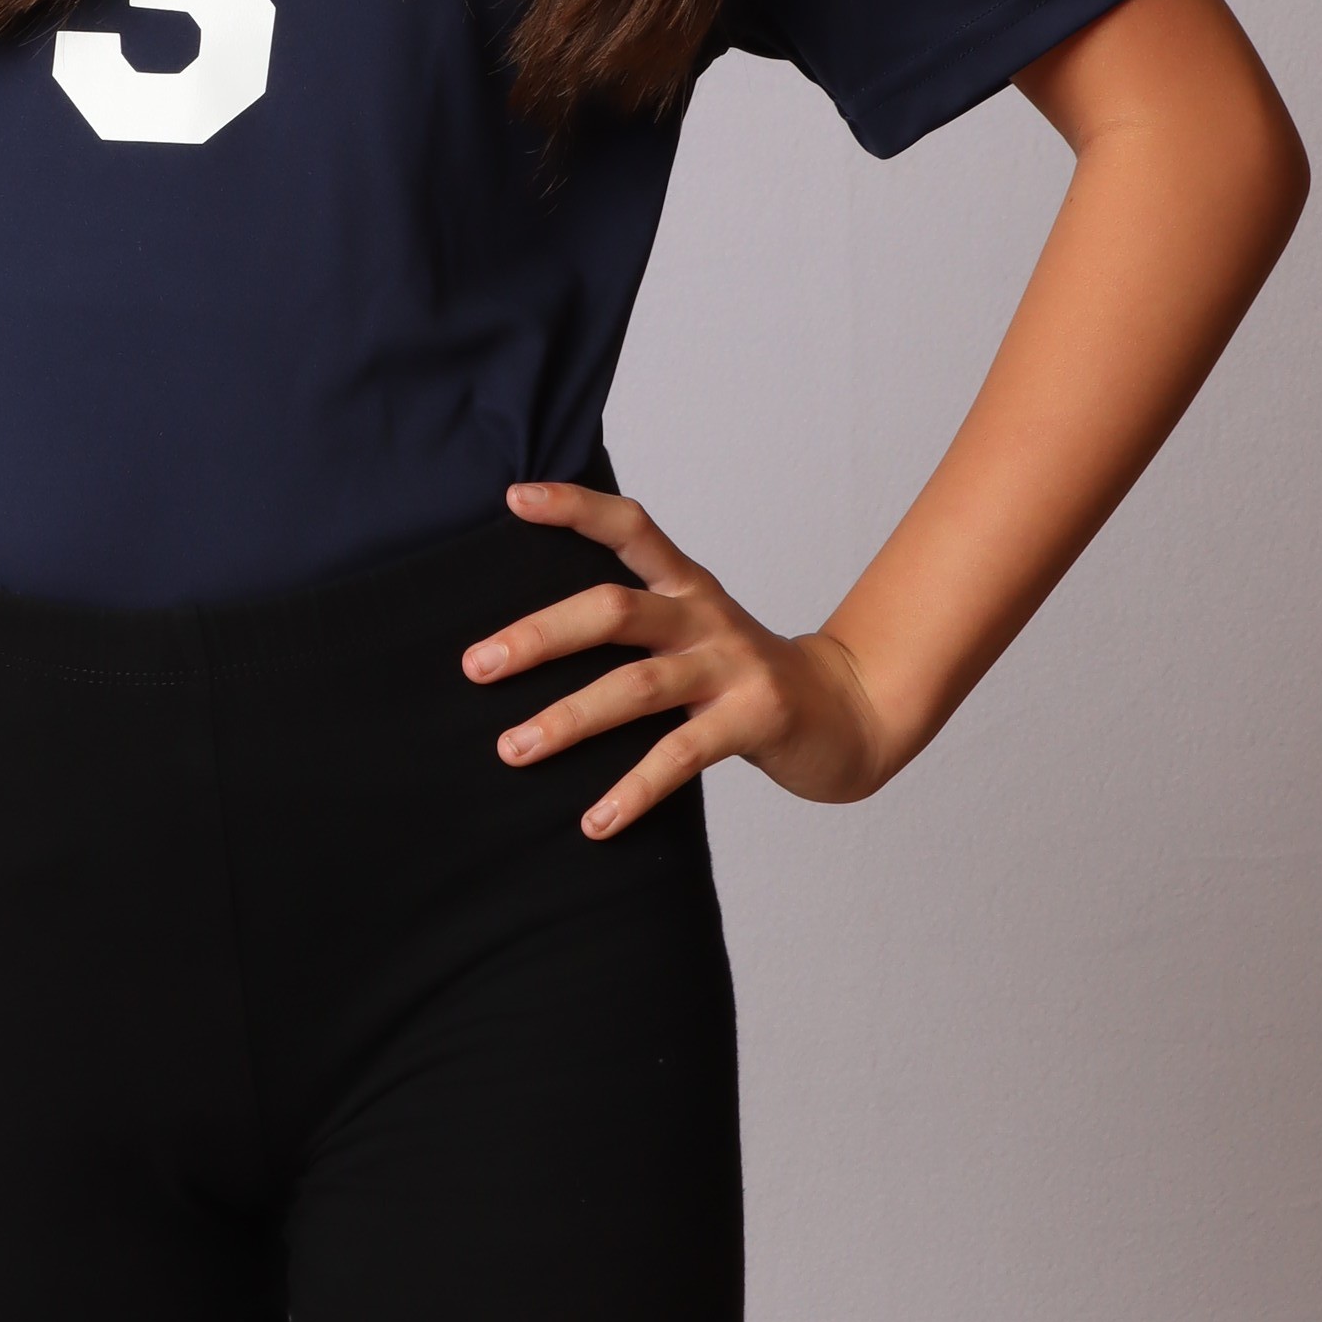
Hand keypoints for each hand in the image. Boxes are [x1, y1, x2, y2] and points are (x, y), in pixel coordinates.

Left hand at [464, 480, 894, 841]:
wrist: (845, 716)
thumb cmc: (743, 679)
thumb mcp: (694, 635)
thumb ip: (633, 632)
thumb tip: (522, 651)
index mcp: (687, 586)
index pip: (630, 527)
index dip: (575, 508)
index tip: (514, 499)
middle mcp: (706, 615)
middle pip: (614, 610)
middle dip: (539, 636)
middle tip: (476, 666)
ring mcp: (733, 667)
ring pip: (637, 687)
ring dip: (568, 719)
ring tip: (513, 750)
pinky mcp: (754, 719)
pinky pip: (681, 755)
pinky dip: (633, 790)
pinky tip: (595, 822)